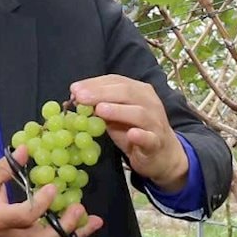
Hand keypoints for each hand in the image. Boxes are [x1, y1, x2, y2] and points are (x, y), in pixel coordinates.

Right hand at [0, 153, 101, 236]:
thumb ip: (5, 167)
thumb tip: (27, 147)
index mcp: (0, 218)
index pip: (25, 216)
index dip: (42, 203)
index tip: (53, 186)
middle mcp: (15, 235)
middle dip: (66, 225)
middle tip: (80, 207)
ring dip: (76, 233)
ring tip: (94, 221)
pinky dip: (71, 235)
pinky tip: (85, 224)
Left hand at [69, 74, 188, 190]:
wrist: (161, 154)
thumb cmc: (134, 130)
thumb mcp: (116, 116)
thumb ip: (100, 106)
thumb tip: (76, 97)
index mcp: (139, 91)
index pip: (116, 81)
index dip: (95, 84)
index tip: (74, 89)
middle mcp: (149, 102)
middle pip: (126, 92)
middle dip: (101, 93)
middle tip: (81, 97)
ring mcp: (155, 122)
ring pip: (139, 113)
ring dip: (118, 110)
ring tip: (99, 110)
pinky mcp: (157, 143)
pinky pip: (150, 138)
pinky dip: (141, 135)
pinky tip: (132, 134)